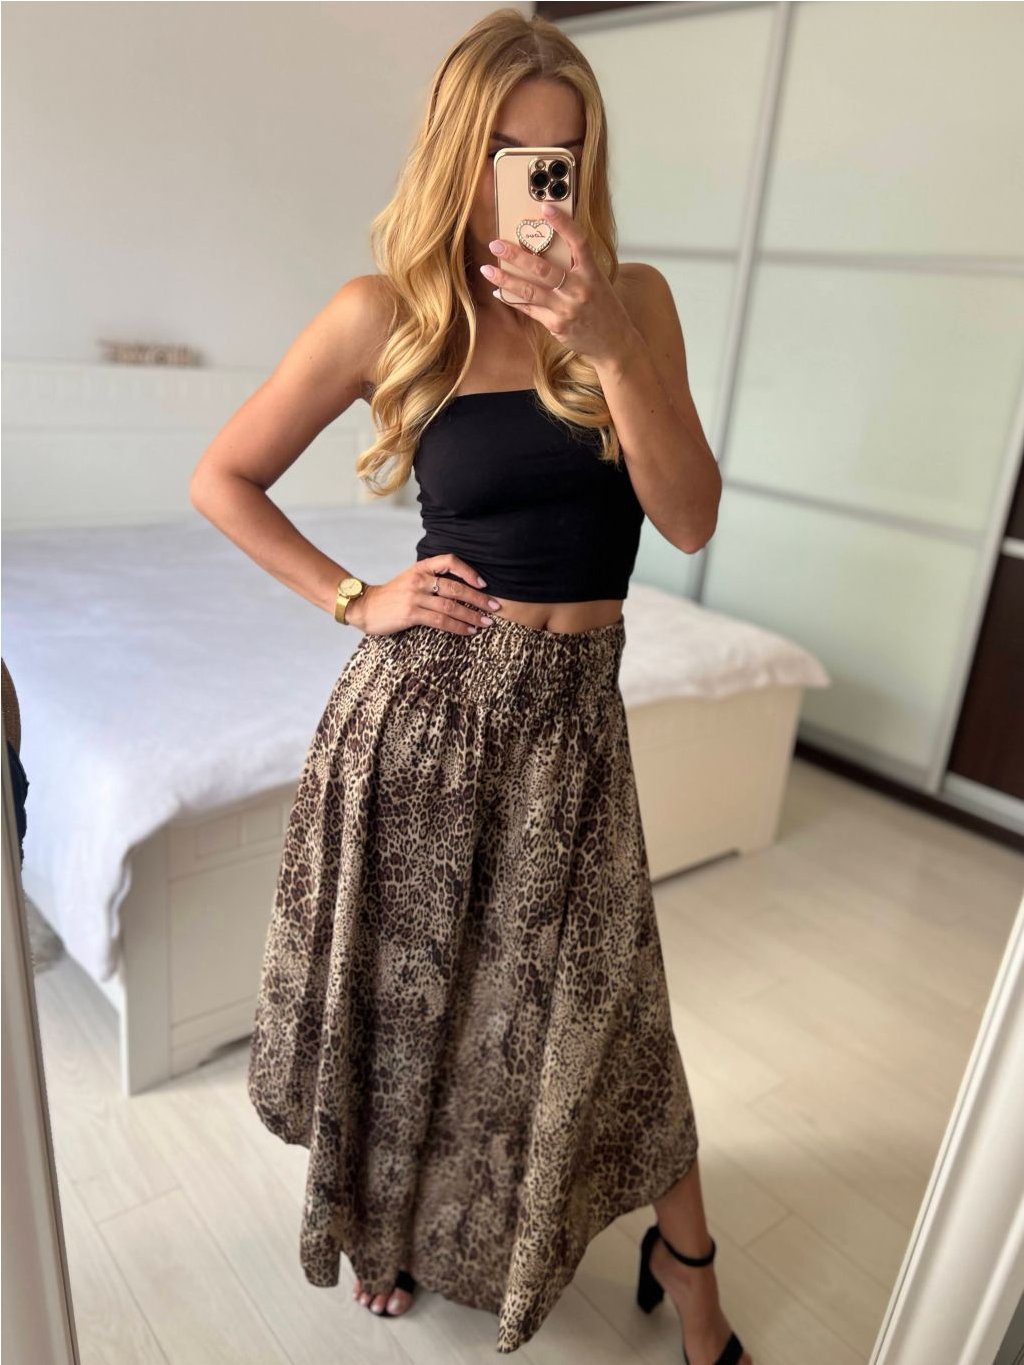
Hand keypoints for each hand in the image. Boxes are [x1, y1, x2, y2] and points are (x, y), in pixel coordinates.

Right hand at [344, 555, 502, 636]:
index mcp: (420, 568)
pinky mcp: (411, 614)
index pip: (449, 561)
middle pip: (455, 587)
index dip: (468, 571)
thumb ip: (431, 579)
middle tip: (494, 608)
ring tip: (485, 623)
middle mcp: (419, 579)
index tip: (483, 583)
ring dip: (471, 616)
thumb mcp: (410, 579)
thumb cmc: (391, 595)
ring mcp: (415, 596)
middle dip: (478, 599)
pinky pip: (440, 621)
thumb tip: (460, 588)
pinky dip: (457, 627)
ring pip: (451, 606)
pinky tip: (468, 631)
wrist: (365, 606)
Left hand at [480, 202, 639, 366]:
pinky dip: (513, 299)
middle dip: (516, 255)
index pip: (578, 242)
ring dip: (506, 279)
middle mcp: (579, 289)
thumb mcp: (598, 281)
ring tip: (487, 270)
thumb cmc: (604, 307)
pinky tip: (499, 292)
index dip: (562, 223)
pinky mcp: (557, 325)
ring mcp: (566, 308)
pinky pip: (530, 309)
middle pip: (543, 268)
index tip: (545, 207)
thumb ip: (577, 266)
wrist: (614, 342)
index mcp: (592, 273)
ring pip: (530, 291)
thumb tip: (547, 247)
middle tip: (495, 244)